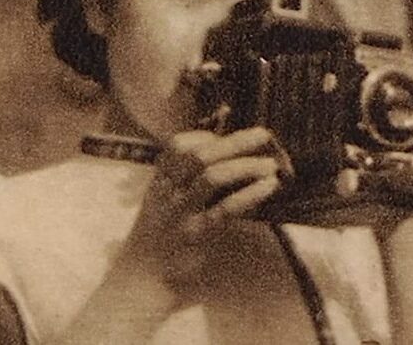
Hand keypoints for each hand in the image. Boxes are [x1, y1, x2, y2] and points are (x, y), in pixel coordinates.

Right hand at [126, 126, 291, 286]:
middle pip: (199, 155)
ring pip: (212, 176)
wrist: (142, 277)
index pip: (177, 145)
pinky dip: (251, 193)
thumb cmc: (157, 238)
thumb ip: (182, 182)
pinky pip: (226, 208)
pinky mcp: (197, 235)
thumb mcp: (161, 203)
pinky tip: (269, 187)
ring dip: (245, 165)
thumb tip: (221, 159)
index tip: (226, 138)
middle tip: (263, 135)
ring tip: (270, 164)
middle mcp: (167, 191)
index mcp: (159, 181)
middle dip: (234, 141)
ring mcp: (181, 212)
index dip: (205, 136)